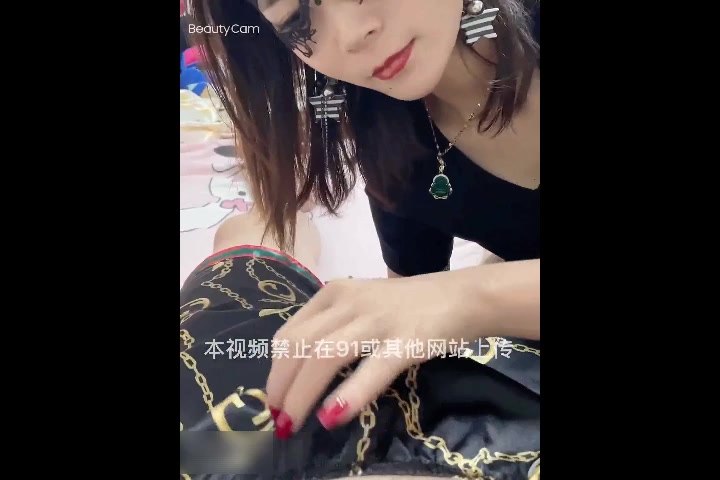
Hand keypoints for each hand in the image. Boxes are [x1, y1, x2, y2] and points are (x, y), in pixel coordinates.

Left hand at [265, 273, 472, 438]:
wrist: (463, 296)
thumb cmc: (410, 306)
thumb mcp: (363, 306)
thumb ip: (335, 329)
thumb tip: (301, 376)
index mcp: (334, 293)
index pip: (290, 333)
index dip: (275, 370)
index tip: (273, 398)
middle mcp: (349, 302)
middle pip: (298, 346)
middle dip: (281, 387)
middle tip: (278, 419)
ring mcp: (377, 320)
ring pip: (324, 357)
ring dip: (301, 395)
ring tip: (293, 424)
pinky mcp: (406, 340)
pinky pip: (371, 370)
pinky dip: (348, 394)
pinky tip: (332, 416)